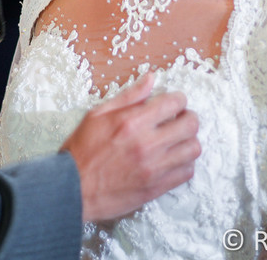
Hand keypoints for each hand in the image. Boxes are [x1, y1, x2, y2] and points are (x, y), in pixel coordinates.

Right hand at [62, 75, 199, 221]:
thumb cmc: (82, 150)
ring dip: (189, 140)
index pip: (173, 103)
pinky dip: (185, 163)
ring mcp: (154, 168)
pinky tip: (173, 159)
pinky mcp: (156, 187)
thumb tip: (150, 79)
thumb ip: (128, 96)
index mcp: (132, 122)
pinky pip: (186, 173)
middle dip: (189, 117)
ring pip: (193, 149)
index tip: (175, 101)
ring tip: (178, 139)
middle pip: (190, 125)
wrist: (73, 188)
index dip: (179, 99)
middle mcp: (147, 144)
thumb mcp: (97, 114)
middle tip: (181, 118)